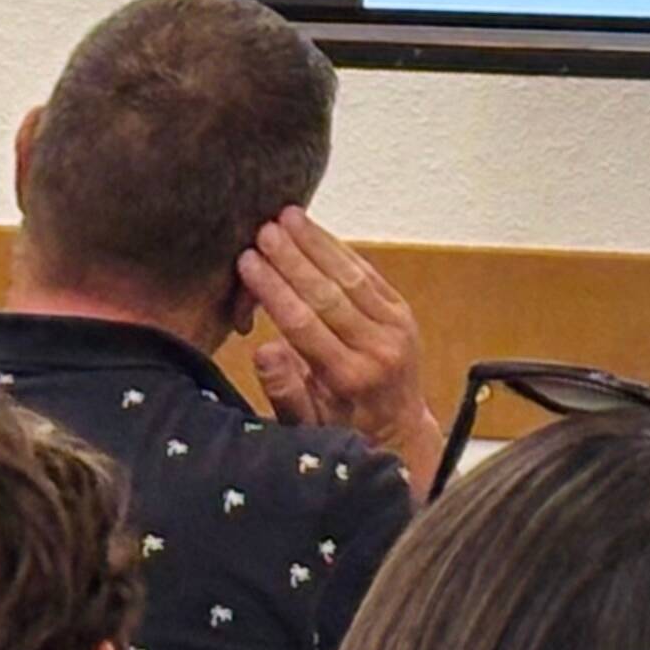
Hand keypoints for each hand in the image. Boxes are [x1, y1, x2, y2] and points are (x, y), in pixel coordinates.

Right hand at [236, 208, 432, 465]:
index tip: (247, 261)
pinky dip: (343, 251)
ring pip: (351, 276)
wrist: (400, 432)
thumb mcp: (307, 427)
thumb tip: (263, 350)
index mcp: (349, 377)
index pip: (304, 323)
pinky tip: (318, 232)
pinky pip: (370, 275)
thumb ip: (285, 390)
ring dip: (318, 244)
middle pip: (328, 293)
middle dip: (293, 258)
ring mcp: (396, 328)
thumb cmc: (344, 430)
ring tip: (288, 217)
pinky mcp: (402, 314)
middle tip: (263, 230)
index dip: (273, 289)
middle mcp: (377, 348)